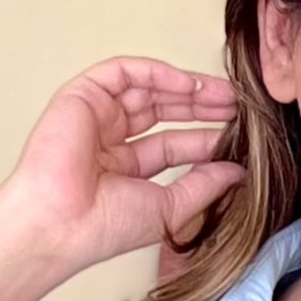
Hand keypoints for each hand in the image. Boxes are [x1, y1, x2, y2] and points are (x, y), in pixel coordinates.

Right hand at [3, 57, 243, 278]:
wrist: (61, 223)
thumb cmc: (102, 227)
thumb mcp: (169, 208)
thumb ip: (203, 186)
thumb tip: (237, 173)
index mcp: (123, 170)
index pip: (172, 145)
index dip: (204, 138)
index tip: (239, 135)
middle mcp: (109, 141)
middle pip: (163, 112)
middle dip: (201, 107)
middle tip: (237, 106)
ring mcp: (96, 117)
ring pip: (147, 89)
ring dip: (187, 88)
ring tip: (223, 94)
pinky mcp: (83, 96)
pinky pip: (124, 73)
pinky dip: (157, 74)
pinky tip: (189, 85)